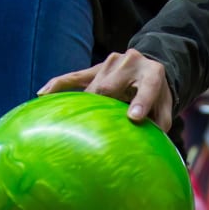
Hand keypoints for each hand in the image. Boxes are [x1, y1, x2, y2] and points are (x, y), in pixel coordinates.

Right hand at [38, 49, 173, 131]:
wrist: (148, 66)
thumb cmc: (157, 96)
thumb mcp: (165, 108)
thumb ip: (160, 123)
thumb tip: (148, 148)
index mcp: (153, 73)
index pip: (147, 88)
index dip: (140, 103)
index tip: (134, 118)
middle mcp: (131, 62)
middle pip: (110, 86)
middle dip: (102, 105)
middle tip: (94, 126)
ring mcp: (111, 61)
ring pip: (93, 85)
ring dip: (85, 104)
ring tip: (71, 122)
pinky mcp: (96, 67)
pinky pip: (74, 77)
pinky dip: (58, 85)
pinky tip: (43, 94)